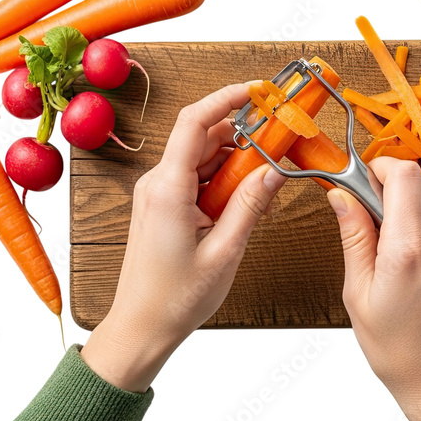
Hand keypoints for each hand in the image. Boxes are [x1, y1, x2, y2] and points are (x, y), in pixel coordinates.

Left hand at [82, 83, 285, 391]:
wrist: (141, 328)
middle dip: (243, 136)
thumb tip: (274, 170)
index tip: (257, 92)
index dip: (226, 99)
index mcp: (167, 189)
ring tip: (265, 186)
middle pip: (203, 138)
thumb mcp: (225, 251)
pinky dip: (223, 182)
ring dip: (235, 163)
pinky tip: (244, 202)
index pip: (194, 122)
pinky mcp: (163, 206)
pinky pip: (196, 179)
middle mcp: (157, 184)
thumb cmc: (174, 298)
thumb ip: (250, 205)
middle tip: (279, 143)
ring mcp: (158, 194)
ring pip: (202, 158)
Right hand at [327, 158, 420, 420]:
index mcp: (409, 251)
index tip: (364, 179)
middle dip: (393, 188)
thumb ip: (354, 235)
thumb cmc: (395, 348)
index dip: (380, 167)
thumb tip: (341, 195)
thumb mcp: (358, 293)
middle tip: (372, 214)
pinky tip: (420, 264)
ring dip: (413, 211)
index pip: (403, 175)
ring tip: (395, 248)